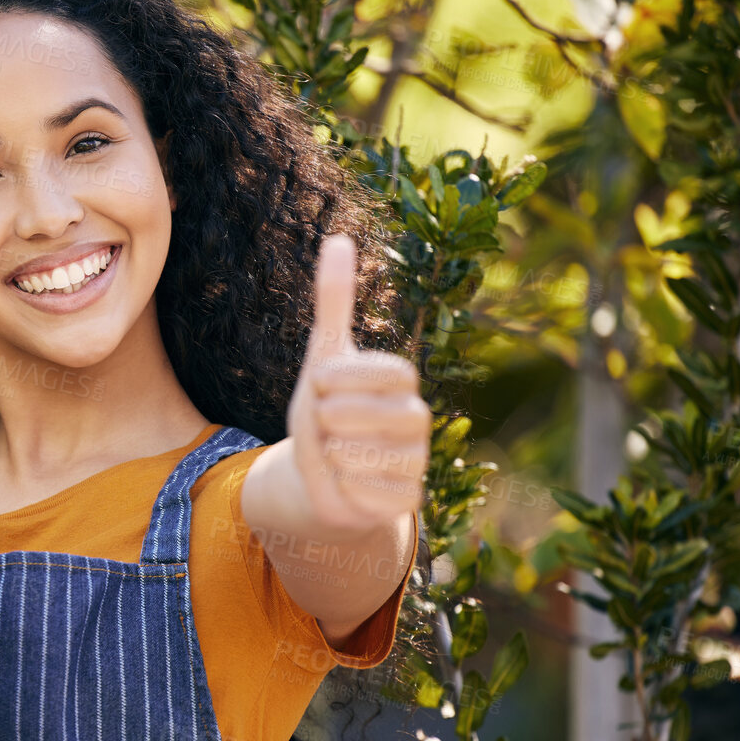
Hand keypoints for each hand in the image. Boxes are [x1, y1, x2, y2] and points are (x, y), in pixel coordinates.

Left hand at [284, 234, 429, 534]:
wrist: (320, 476)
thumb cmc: (325, 410)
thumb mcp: (323, 355)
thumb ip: (333, 301)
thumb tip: (339, 238)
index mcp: (403, 381)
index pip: (381, 371)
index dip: (340, 380)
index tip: (324, 384)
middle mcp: (419, 419)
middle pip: (360, 415)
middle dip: (326, 421)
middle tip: (328, 426)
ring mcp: (418, 462)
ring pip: (359, 456)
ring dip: (331, 456)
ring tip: (336, 454)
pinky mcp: (408, 502)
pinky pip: (365, 493)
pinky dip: (343, 488)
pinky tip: (346, 483)